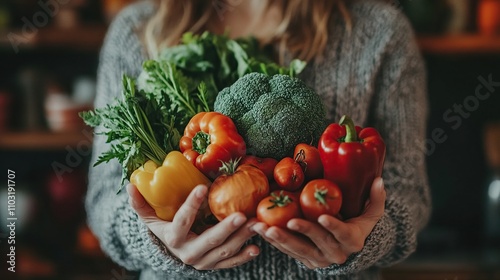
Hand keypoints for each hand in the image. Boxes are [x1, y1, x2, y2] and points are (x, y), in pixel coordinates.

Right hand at [127, 183, 259, 269]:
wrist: (171, 253)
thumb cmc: (163, 228)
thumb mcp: (150, 217)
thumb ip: (140, 204)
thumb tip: (130, 185)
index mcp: (173, 239)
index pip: (182, 221)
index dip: (191, 205)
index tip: (202, 187)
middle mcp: (188, 253)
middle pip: (209, 240)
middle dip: (226, 228)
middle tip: (240, 214)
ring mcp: (203, 262)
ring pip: (224, 251)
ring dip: (241, 238)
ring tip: (254, 223)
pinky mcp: (215, 266)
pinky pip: (231, 263)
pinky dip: (244, 257)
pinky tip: (257, 247)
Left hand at [252, 177, 385, 268]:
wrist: (350, 248)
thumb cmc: (360, 224)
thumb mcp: (372, 212)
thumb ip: (377, 197)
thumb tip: (380, 180)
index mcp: (352, 240)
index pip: (343, 233)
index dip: (333, 226)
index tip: (322, 217)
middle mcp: (336, 253)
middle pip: (316, 243)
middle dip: (301, 232)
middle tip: (286, 222)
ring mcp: (319, 259)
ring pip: (298, 249)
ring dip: (280, 239)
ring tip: (263, 228)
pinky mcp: (305, 260)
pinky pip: (288, 251)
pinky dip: (274, 242)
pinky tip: (260, 231)